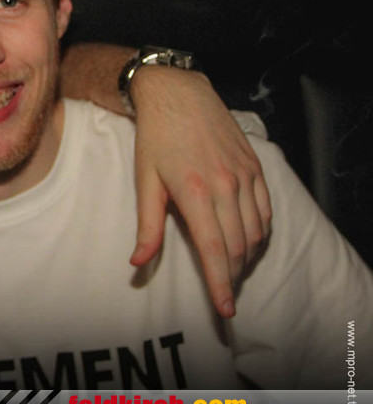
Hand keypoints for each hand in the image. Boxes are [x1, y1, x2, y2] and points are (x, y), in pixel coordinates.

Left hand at [128, 66, 271, 317]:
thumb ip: (147, 225)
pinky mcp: (256, 168)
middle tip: (224, 297)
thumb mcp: (145, 180)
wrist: (179, 94)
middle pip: (237, 248)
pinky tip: (246, 242)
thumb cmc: (155, 138)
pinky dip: (258, 234)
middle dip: (232, 278)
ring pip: (255, 233)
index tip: (224, 310)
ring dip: (245, 259)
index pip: (214, 251)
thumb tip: (138, 263)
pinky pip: (265, 211)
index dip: (220, 285)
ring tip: (231, 274)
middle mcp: (226, 186)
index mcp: (195, 192)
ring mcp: (245, 176)